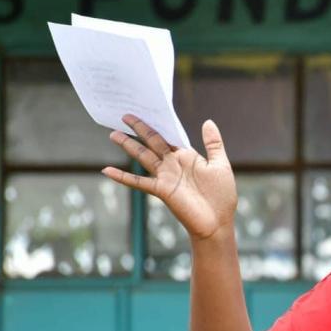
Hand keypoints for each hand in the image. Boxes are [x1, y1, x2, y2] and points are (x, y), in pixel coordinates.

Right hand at [102, 115, 237, 241]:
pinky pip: (138, 182)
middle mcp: (173, 164)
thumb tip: (208, 121)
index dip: (159, 124)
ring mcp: (166, 176)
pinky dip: (123, 177)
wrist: (218, 222)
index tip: (148, 109)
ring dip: (128, 145)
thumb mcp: (220, 164)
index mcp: (187, 156)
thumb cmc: (222, 195)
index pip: (169, 136)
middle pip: (153, 142)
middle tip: (124, 115)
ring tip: (113, 134)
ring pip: (143, 156)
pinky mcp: (162, 190)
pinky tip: (108, 171)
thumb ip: (213, 143)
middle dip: (140, 128)